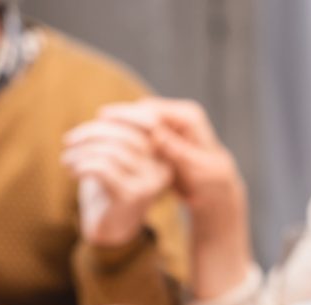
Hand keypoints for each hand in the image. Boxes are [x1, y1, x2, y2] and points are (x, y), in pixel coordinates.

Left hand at [62, 116, 171, 246]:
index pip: (149, 124)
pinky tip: (72, 171)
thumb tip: (104, 115)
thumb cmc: (109, 190)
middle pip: (127, 136)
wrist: (109, 230)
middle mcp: (161, 170)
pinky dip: (83, 165)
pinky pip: (104, 169)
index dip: (125, 114)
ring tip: (66, 159)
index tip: (100, 114)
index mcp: (162, 156)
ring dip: (82, 151)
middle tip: (68, 140)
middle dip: (93, 132)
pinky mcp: (130, 197)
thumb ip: (117, 137)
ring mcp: (148, 184)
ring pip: (113, 151)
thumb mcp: (116, 159)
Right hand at [98, 98, 246, 236]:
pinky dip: (125, 134)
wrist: (216, 188)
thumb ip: (176, 150)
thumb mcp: (195, 168)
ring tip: (95, 130)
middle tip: (94, 122)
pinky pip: (141, 131)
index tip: (103, 117)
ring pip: (139, 120)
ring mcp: (171, 124)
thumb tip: (155, 133)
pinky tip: (108, 141)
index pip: (152, 110)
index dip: (127, 114)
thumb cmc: (210, 181)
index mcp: (188, 117)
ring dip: (119, 125)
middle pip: (143, 111)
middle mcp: (179, 116)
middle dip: (118, 116)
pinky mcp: (165, 135)